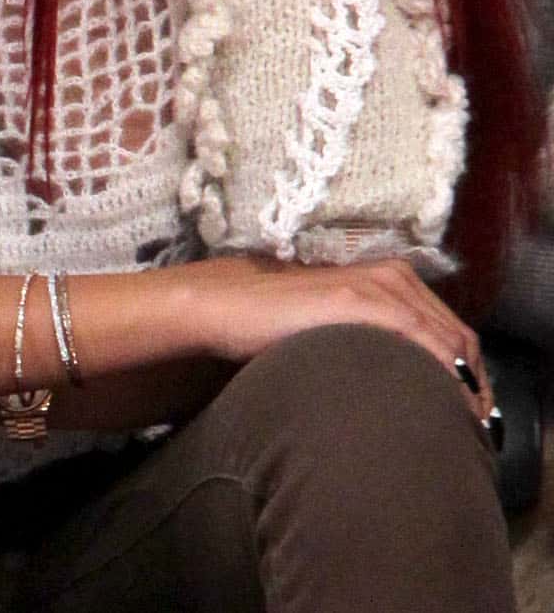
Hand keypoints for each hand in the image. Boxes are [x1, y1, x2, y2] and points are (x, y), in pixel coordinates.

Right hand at [182, 255, 488, 416]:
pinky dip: (441, 370)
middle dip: (473, 382)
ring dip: (463, 383)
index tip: (467, 411)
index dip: (467, 372)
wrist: (228, 307)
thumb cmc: (274, 323)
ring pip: (449, 338)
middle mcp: (392, 275)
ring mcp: (377, 285)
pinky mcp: (360, 299)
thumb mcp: (337, 328)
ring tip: (459, 422)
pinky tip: (440, 399)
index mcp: (389, 277)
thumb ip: (372, 338)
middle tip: (469, 425)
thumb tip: (404, 377)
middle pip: (459, 335)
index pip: (451, 328)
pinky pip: (422, 337)